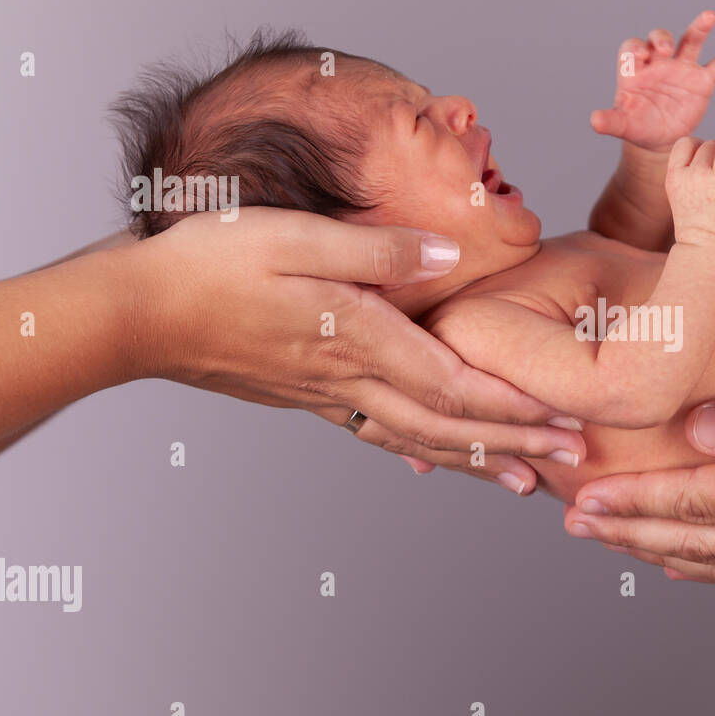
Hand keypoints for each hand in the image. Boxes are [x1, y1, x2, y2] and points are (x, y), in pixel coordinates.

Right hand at [131, 208, 584, 493]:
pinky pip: (380, 432)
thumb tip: (444, 255)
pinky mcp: (309, 395)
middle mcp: (350, 377)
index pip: (454, 385)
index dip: (514, 407)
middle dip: (517, 442)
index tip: (566, 422)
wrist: (140, 313)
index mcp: (358, 337)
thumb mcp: (295, 235)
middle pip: (450, 423)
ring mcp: (330, 394)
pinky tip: (440, 460)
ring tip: (525, 479)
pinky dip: (421, 450)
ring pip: (420, 438)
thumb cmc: (211, 263)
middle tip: (574, 460)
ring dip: (479, 459)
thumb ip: (376, 251)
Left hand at [590, 11, 714, 151]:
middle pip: (660, 40)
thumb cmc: (638, 126)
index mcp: (636, 69)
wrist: (659, 138)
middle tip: (663, 50)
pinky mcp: (702, 82)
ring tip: (710, 16)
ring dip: (699, 28)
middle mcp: (659, 62)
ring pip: (690, 42)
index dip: (636, 50)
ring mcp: (682, 69)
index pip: (633, 49)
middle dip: (661, 40)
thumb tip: (594, 120)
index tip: (640, 59)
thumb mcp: (623, 125)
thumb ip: (610, 121)